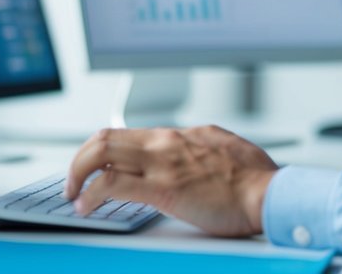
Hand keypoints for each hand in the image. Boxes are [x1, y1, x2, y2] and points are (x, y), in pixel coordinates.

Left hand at [64, 125, 278, 237]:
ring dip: (77, 174)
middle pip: (105, 137)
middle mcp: (165, 142)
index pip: (126, 134)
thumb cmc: (256, 179)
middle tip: (72, 181)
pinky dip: (90, 194)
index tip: (93, 168)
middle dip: (79, 159)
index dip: (101, 151)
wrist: (269, 193)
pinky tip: (86, 207)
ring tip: (73, 195)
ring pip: (101, 153)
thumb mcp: (224, 148)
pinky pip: (112, 184)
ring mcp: (162, 162)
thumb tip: (192, 152)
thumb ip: (200, 148)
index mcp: (179, 135)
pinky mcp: (162, 187)